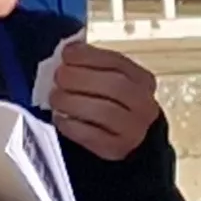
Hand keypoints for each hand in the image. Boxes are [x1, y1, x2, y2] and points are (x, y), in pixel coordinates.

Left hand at [45, 42, 162, 162]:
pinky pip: (93, 136)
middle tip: (58, 76)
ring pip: (105, 112)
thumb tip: (68, 51)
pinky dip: (72, 125)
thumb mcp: (108, 80)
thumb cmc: (111, 104)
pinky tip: (59, 118)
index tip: (67, 54)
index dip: (89, 56)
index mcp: (142, 80)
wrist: (126, 140)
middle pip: (115, 86)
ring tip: (55, 97)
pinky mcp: (117, 150)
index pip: (118, 62)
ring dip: (74, 101)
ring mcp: (134, 130)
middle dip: (81, 78)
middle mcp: (144, 104)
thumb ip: (92, 66)